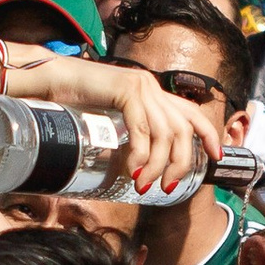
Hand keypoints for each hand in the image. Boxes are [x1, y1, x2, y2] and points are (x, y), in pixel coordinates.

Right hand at [28, 55, 198, 194]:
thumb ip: (130, 128)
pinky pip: (142, 129)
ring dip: (159, 165)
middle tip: (168, 185)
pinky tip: (134, 171)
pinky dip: (141, 155)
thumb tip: (140, 160)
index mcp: (152, 91)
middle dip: (181, 162)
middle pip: (182, 130)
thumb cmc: (73, 101)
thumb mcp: (111, 116)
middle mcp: (151, 86)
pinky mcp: (125, 91)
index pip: (191, 111)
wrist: (48, 79)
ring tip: (145, 184)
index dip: (208, 134)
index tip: (216, 156)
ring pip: (165, 134)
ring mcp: (140, 86)